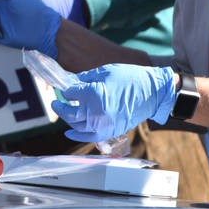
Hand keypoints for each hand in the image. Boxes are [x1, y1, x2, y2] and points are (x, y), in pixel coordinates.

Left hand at [50, 64, 176, 142]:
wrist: (152, 92)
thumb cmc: (130, 78)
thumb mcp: (105, 72)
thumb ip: (85, 78)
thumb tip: (71, 83)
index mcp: (93, 94)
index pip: (70, 94)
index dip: (66, 90)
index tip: (65, 88)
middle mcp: (95, 112)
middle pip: (69, 112)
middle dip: (60, 107)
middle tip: (56, 102)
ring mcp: (102, 124)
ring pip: (76, 125)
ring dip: (68, 119)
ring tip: (65, 112)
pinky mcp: (109, 131)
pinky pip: (88, 137)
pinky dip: (77, 135)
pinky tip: (69, 131)